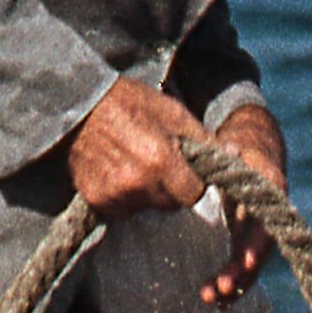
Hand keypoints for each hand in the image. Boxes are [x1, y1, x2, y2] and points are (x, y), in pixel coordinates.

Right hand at [61, 78, 207, 217]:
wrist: (77, 107)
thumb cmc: (129, 103)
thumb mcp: (172, 112)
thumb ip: (203, 139)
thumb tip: (234, 155)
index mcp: (160, 160)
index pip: (194, 195)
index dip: (195, 183)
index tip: (188, 170)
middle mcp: (137, 183)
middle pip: (171, 204)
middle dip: (173, 188)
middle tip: (160, 162)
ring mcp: (115, 195)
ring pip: (148, 207)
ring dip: (149, 193)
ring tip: (137, 164)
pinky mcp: (97, 201)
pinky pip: (124, 209)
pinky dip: (125, 197)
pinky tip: (118, 172)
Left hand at [201, 104, 286, 305]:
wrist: (254, 155)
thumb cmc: (243, 149)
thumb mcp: (240, 145)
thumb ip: (235, 149)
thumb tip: (230, 148)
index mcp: (271, 196)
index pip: (268, 223)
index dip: (258, 244)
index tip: (246, 260)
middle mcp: (269, 220)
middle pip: (259, 252)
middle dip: (241, 272)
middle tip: (222, 287)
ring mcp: (258, 235)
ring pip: (249, 265)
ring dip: (232, 284)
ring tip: (209, 297)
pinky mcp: (245, 244)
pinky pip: (240, 268)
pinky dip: (229, 285)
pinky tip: (213, 300)